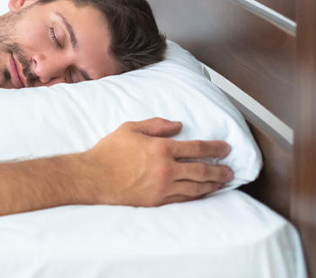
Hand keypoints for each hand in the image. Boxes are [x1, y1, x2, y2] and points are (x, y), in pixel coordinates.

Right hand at [82, 118, 233, 206]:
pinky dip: (198, 195)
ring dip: (213, 184)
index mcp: (161, 148)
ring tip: (222, 182)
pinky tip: (203, 192)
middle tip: (231, 170)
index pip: (197, 148)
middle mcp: (166, 169)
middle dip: (220, 170)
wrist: (94, 177)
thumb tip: (178, 126)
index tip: (225, 149)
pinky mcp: (157, 200)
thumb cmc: (109, 151)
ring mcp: (163, 187)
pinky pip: (184, 198)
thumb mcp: (130, 128)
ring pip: (197, 187)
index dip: (215, 148)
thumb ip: (156, 125)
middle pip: (202, 170)